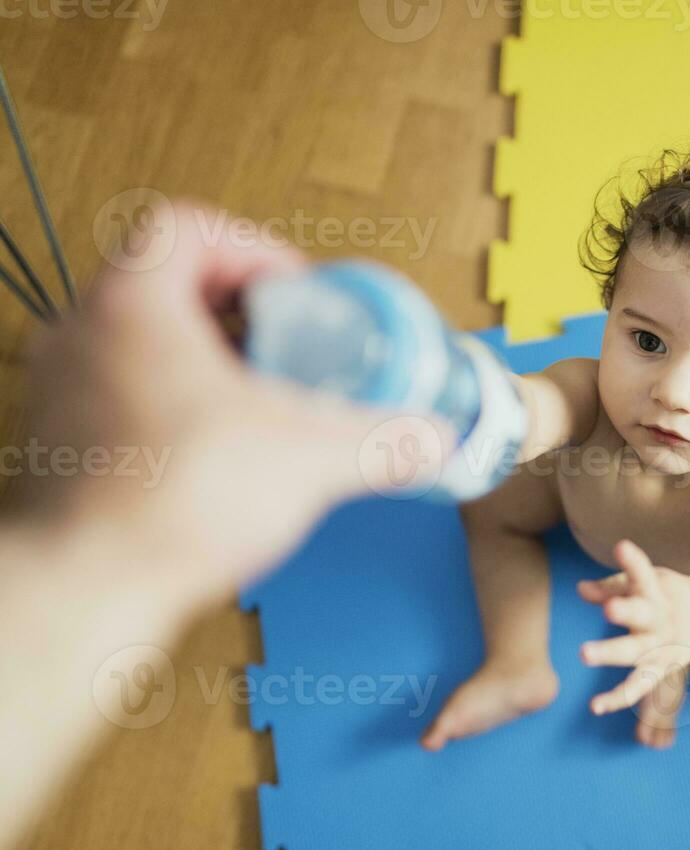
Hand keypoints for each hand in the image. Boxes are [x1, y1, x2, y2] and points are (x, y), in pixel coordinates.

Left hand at [5, 199, 452, 615]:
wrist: (86, 591)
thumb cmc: (168, 506)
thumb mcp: (308, 459)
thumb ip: (382, 441)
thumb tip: (434, 438)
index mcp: (131, 306)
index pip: (185, 227)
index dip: (252, 249)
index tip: (296, 296)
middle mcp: (83, 335)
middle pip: (168, 283)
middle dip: (242, 312)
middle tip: (294, 348)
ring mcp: (64, 389)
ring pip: (145, 342)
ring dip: (210, 361)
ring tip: (266, 403)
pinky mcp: (65, 443)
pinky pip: (128, 395)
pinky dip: (180, 407)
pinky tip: (226, 454)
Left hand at [576, 539, 689, 715]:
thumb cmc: (665, 595)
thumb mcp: (645, 583)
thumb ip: (613, 585)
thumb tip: (580, 589)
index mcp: (658, 591)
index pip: (644, 573)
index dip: (633, 560)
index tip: (622, 547)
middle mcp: (661, 619)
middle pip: (643, 615)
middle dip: (625, 611)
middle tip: (609, 609)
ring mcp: (662, 647)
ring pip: (637, 654)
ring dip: (612, 653)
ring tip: (584, 652)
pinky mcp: (659, 670)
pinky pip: (638, 687)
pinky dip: (617, 698)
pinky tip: (595, 706)